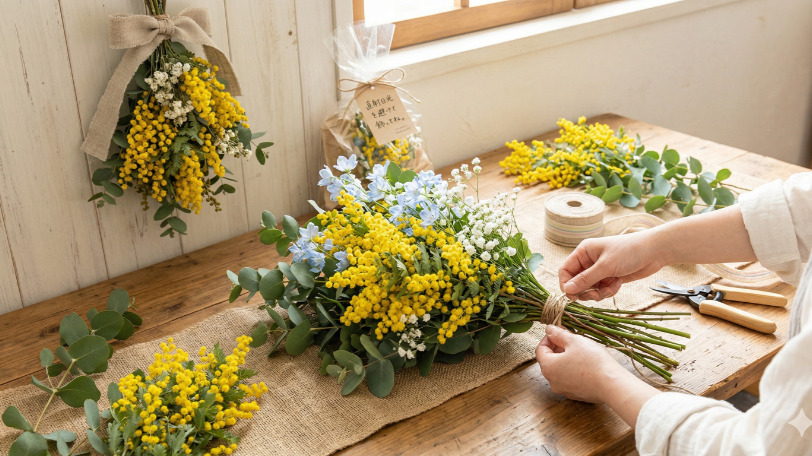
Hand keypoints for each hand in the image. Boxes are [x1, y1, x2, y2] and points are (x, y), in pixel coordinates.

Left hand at [536, 325, 660, 426]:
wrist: (612, 385)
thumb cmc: (592, 361)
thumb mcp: (574, 341)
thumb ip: (558, 335)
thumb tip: (549, 330)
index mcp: (548, 367)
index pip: (540, 349)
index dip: (549, 337)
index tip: (560, 330)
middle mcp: (552, 381)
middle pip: (550, 360)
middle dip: (558, 347)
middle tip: (571, 338)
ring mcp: (564, 390)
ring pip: (560, 370)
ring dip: (566, 358)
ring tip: (580, 350)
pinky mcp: (576, 394)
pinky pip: (570, 379)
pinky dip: (574, 369)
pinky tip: (586, 363)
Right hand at [558, 231, 666, 300]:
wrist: (654, 251)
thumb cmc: (629, 251)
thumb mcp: (606, 266)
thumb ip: (585, 279)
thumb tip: (567, 290)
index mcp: (583, 252)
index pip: (565, 270)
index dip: (566, 284)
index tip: (572, 297)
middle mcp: (589, 261)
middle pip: (576, 282)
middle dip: (585, 291)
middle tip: (595, 296)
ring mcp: (599, 270)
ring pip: (590, 288)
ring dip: (599, 292)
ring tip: (610, 287)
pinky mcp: (609, 277)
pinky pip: (602, 290)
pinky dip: (608, 290)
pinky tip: (618, 283)